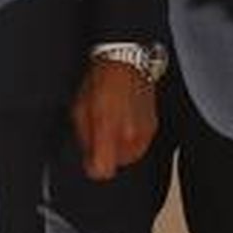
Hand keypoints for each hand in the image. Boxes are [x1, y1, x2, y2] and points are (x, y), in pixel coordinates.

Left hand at [72, 59, 157, 179]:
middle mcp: (130, 134)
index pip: (102, 170)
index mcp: (108, 130)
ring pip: (129, 157)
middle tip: (99, 136)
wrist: (126, 62)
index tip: (89, 159)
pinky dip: (131, 140)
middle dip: (106, 155)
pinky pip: (140, 145)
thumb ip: (85, 139)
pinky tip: (124, 123)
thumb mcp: (79, 110)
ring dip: (120, 149)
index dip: (93, 167)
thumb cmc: (100, 82)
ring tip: (113, 128)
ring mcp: (145, 131)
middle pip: (116, 165)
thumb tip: (88, 157)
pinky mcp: (153, 126)